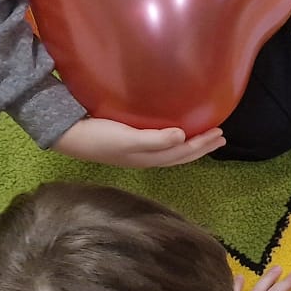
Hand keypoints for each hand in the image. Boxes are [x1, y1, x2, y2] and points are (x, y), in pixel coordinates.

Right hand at [55, 117, 223, 167]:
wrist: (68, 135)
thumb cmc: (98, 136)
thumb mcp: (127, 138)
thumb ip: (154, 140)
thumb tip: (183, 137)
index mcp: (149, 158)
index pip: (183, 153)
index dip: (202, 145)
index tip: (220, 134)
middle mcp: (146, 158)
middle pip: (181, 155)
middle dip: (202, 146)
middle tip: (221, 136)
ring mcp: (137, 152)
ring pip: (172, 151)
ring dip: (191, 144)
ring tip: (206, 137)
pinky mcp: (129, 143)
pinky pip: (161, 144)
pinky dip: (174, 140)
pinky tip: (175, 133)